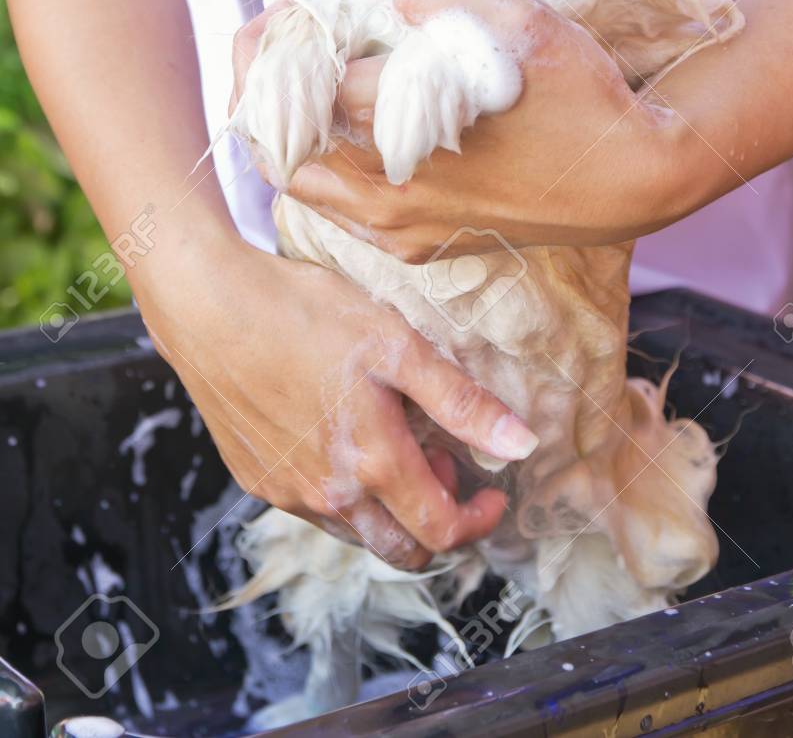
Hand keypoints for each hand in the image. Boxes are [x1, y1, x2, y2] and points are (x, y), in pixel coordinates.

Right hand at [132, 236, 537, 568]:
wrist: (209, 304)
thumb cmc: (303, 314)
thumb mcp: (395, 345)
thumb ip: (460, 402)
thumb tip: (521, 446)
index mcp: (372, 464)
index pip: (441, 533)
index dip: (478, 521)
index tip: (493, 492)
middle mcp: (328, 494)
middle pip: (400, 549)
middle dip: (437, 522)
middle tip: (445, 465)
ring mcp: (286, 491)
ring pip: (356, 531)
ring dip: (390, 508)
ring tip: (396, 442)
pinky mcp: (254, 478)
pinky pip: (313, 507)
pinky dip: (344, 491)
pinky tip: (342, 434)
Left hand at [284, 0, 685, 261]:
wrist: (632, 178)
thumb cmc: (580, 95)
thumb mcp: (517, 22)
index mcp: (403, 128)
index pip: (304, 87)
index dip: (284, 43)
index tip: (290, 13)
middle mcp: (390, 187)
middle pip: (282, 145)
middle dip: (262, 90)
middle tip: (278, 47)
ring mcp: (402, 225)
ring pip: (303, 187)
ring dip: (286, 135)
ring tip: (302, 89)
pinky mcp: (422, 244)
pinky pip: (343, 215)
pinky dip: (324, 173)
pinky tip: (346, 136)